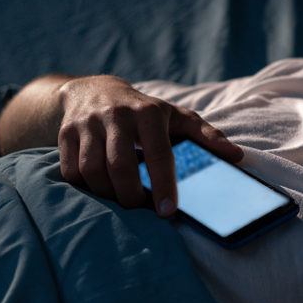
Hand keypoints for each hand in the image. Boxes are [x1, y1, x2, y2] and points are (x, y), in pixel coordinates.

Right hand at [55, 75, 242, 215]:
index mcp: (147, 112)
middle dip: (131, 196)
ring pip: (92, 171)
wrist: (95, 90)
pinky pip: (70, 172)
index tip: (166, 212)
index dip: (163, 185)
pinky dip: (86, 187)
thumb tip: (237, 156)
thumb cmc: (145, 111)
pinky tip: (101, 189)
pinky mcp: (65, 134)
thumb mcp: (177, 117)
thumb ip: (207, 136)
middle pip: (120, 167)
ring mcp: (86, 124)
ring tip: (122, 200)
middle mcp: (115, 115)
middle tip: (141, 210)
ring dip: (107, 194)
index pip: (158, 153)